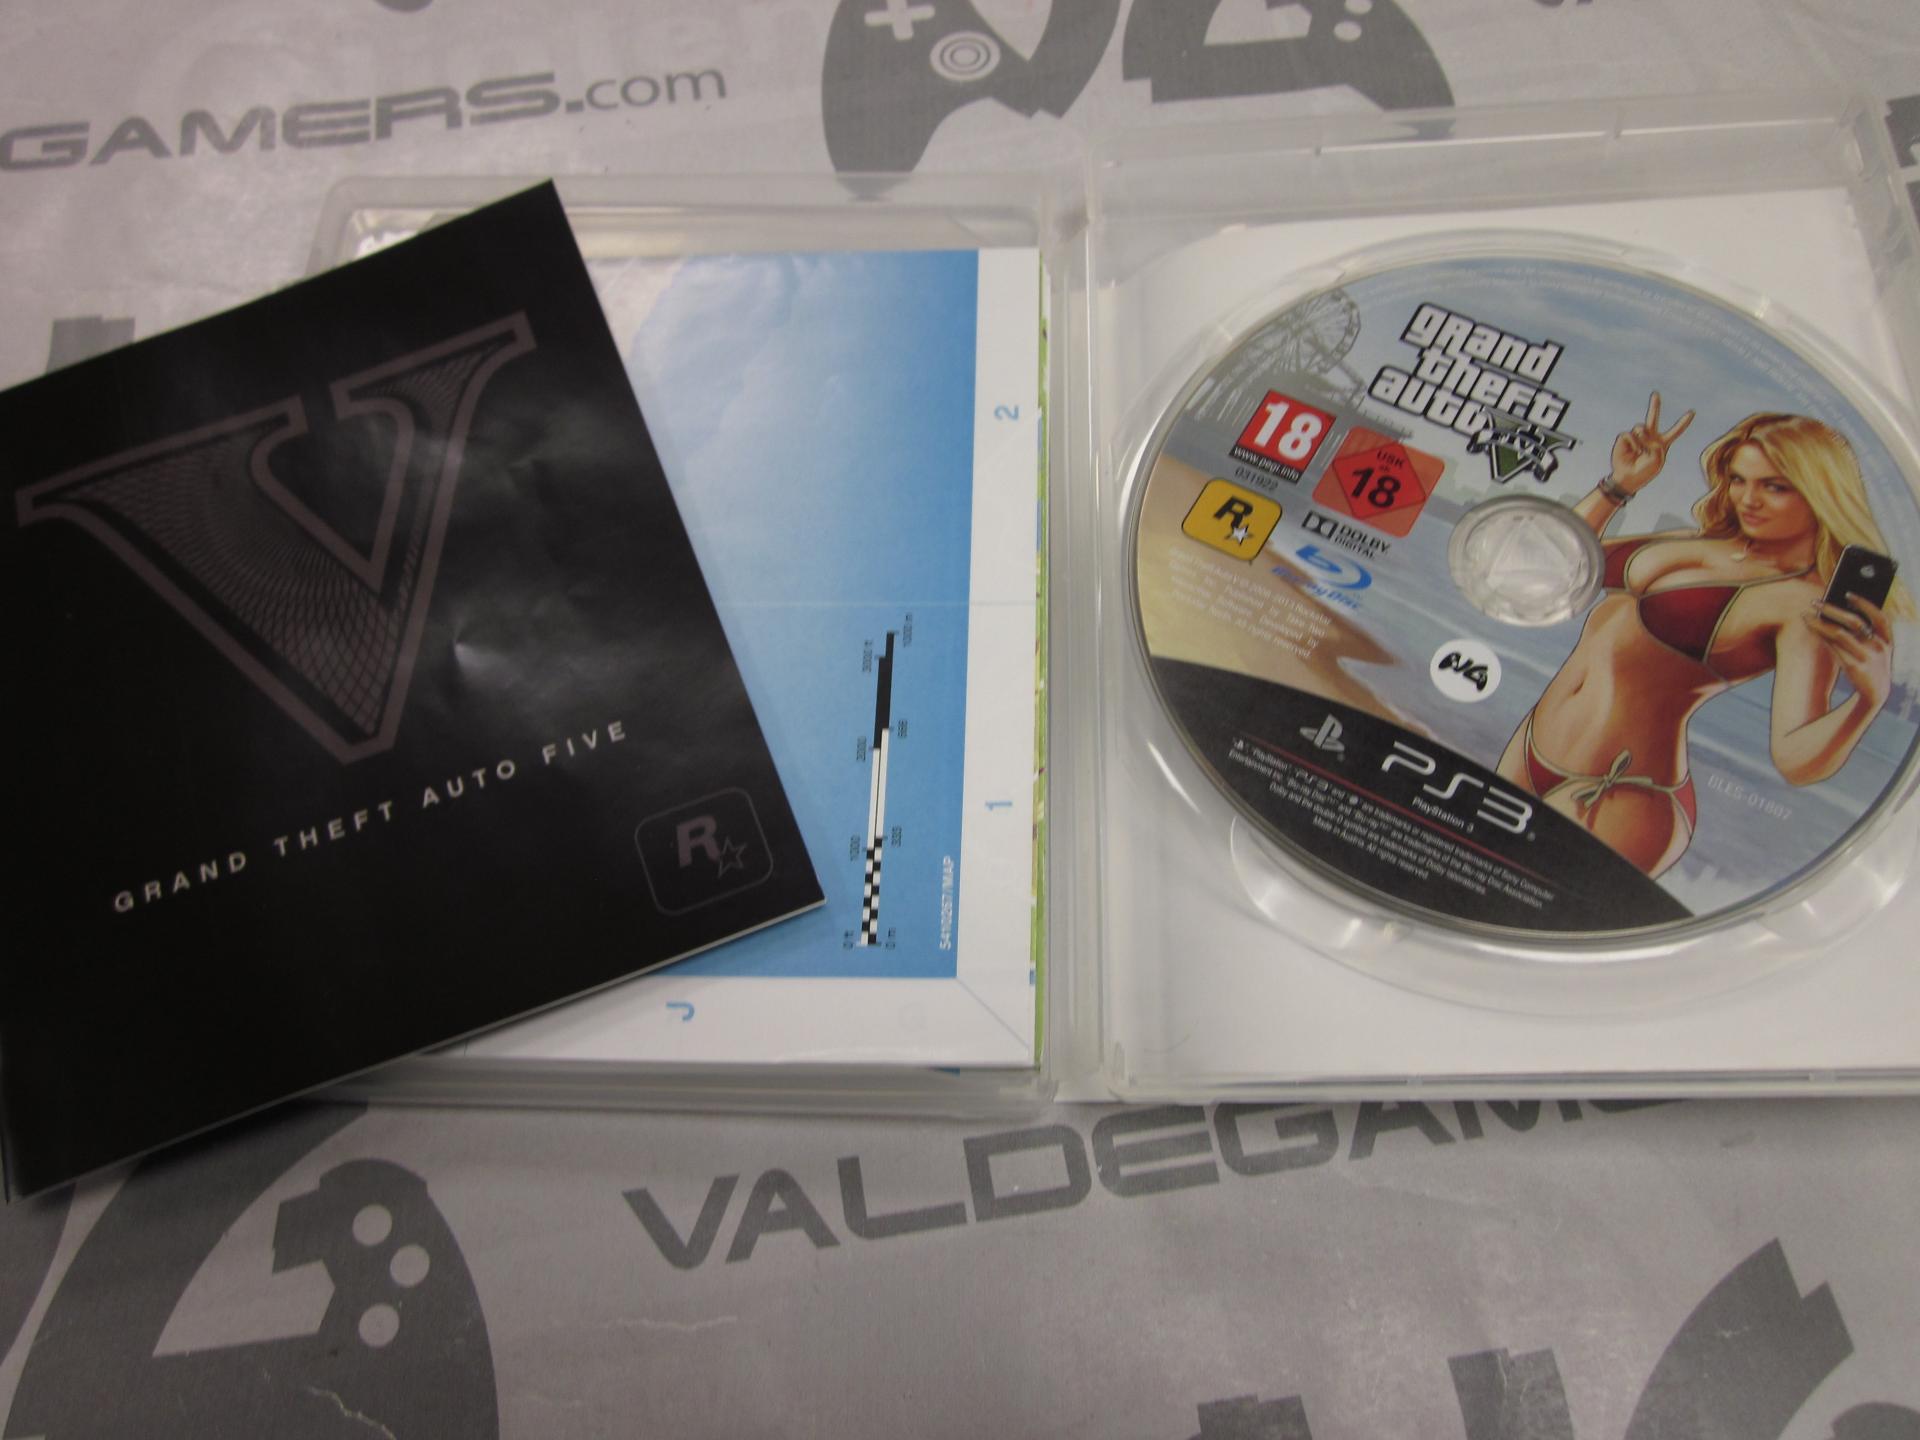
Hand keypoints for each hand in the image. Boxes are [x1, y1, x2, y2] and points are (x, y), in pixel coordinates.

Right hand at [1607, 391, 1694, 496]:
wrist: (1629, 477)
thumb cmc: (1645, 471)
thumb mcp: (1657, 460)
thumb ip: (1654, 444)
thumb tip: (1640, 433)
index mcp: (1662, 443)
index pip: (1675, 431)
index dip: (1683, 422)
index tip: (1692, 412)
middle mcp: (1649, 437)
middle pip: (1653, 418)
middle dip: (1655, 405)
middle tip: (1656, 393)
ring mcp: (1637, 437)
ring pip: (1640, 427)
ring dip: (1641, 439)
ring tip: (1640, 450)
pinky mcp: (1624, 439)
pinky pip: (1629, 435)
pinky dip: (1633, 443)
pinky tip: (1633, 451)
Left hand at [1806, 594, 1893, 710]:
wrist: (1875, 693)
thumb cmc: (1872, 664)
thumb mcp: (1875, 649)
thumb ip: (1864, 633)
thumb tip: (1837, 611)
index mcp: (1888, 640)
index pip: (1880, 617)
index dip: (1865, 604)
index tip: (1847, 594)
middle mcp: (1880, 647)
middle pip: (1854, 622)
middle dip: (1833, 610)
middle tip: (1815, 602)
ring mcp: (1867, 657)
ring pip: (1839, 633)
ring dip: (1820, 622)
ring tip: (1806, 615)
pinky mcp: (1854, 667)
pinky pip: (1833, 646)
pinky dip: (1821, 634)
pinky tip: (1811, 628)